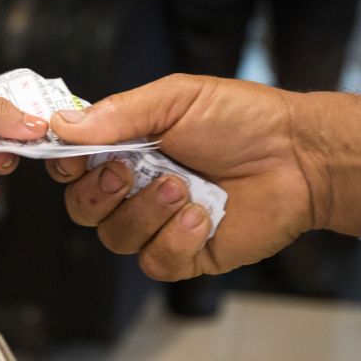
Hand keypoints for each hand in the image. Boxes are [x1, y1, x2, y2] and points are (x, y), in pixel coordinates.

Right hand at [45, 75, 320, 280]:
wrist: (299, 156)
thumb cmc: (242, 119)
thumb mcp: (176, 99)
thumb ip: (119, 114)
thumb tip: (61, 125)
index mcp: (127, 148)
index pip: (72, 165)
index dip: (64, 164)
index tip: (75, 156)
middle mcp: (135, 188)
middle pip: (82, 208)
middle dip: (98, 192)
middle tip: (128, 171)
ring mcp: (158, 224)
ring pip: (115, 238)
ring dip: (146, 212)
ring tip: (185, 187)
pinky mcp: (185, 254)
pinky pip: (155, 262)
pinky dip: (176, 239)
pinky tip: (204, 216)